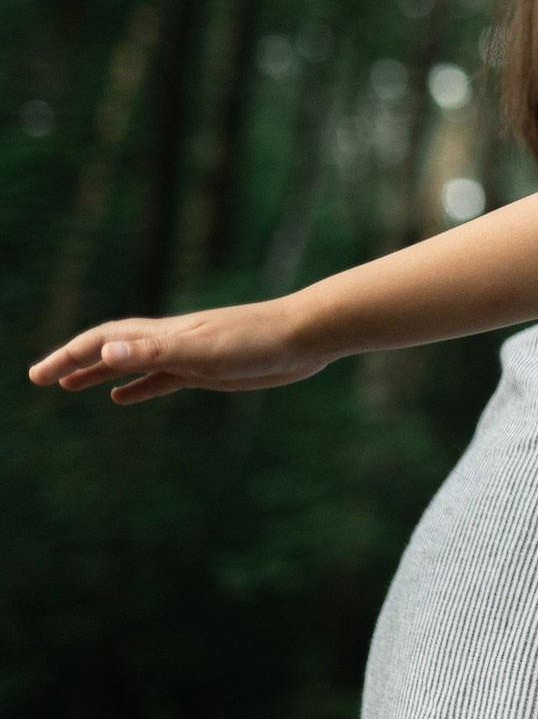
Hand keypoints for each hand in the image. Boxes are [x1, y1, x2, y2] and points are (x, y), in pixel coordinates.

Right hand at [26, 299, 331, 403]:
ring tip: (70, 387)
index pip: (102, 341)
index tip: (38, 376)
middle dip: (74, 362)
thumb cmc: (256, 340)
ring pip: (132, 364)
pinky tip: (122, 398)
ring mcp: (189, 355)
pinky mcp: (209, 370)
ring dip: (99, 374)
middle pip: (110, 350)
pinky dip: (137, 387)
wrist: (305, 335)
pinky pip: (162, 379)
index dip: (68, 356)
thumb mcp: (200, 351)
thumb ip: (153, 354)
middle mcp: (170, 341)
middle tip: (40, 379)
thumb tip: (104, 354)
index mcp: (163, 334)